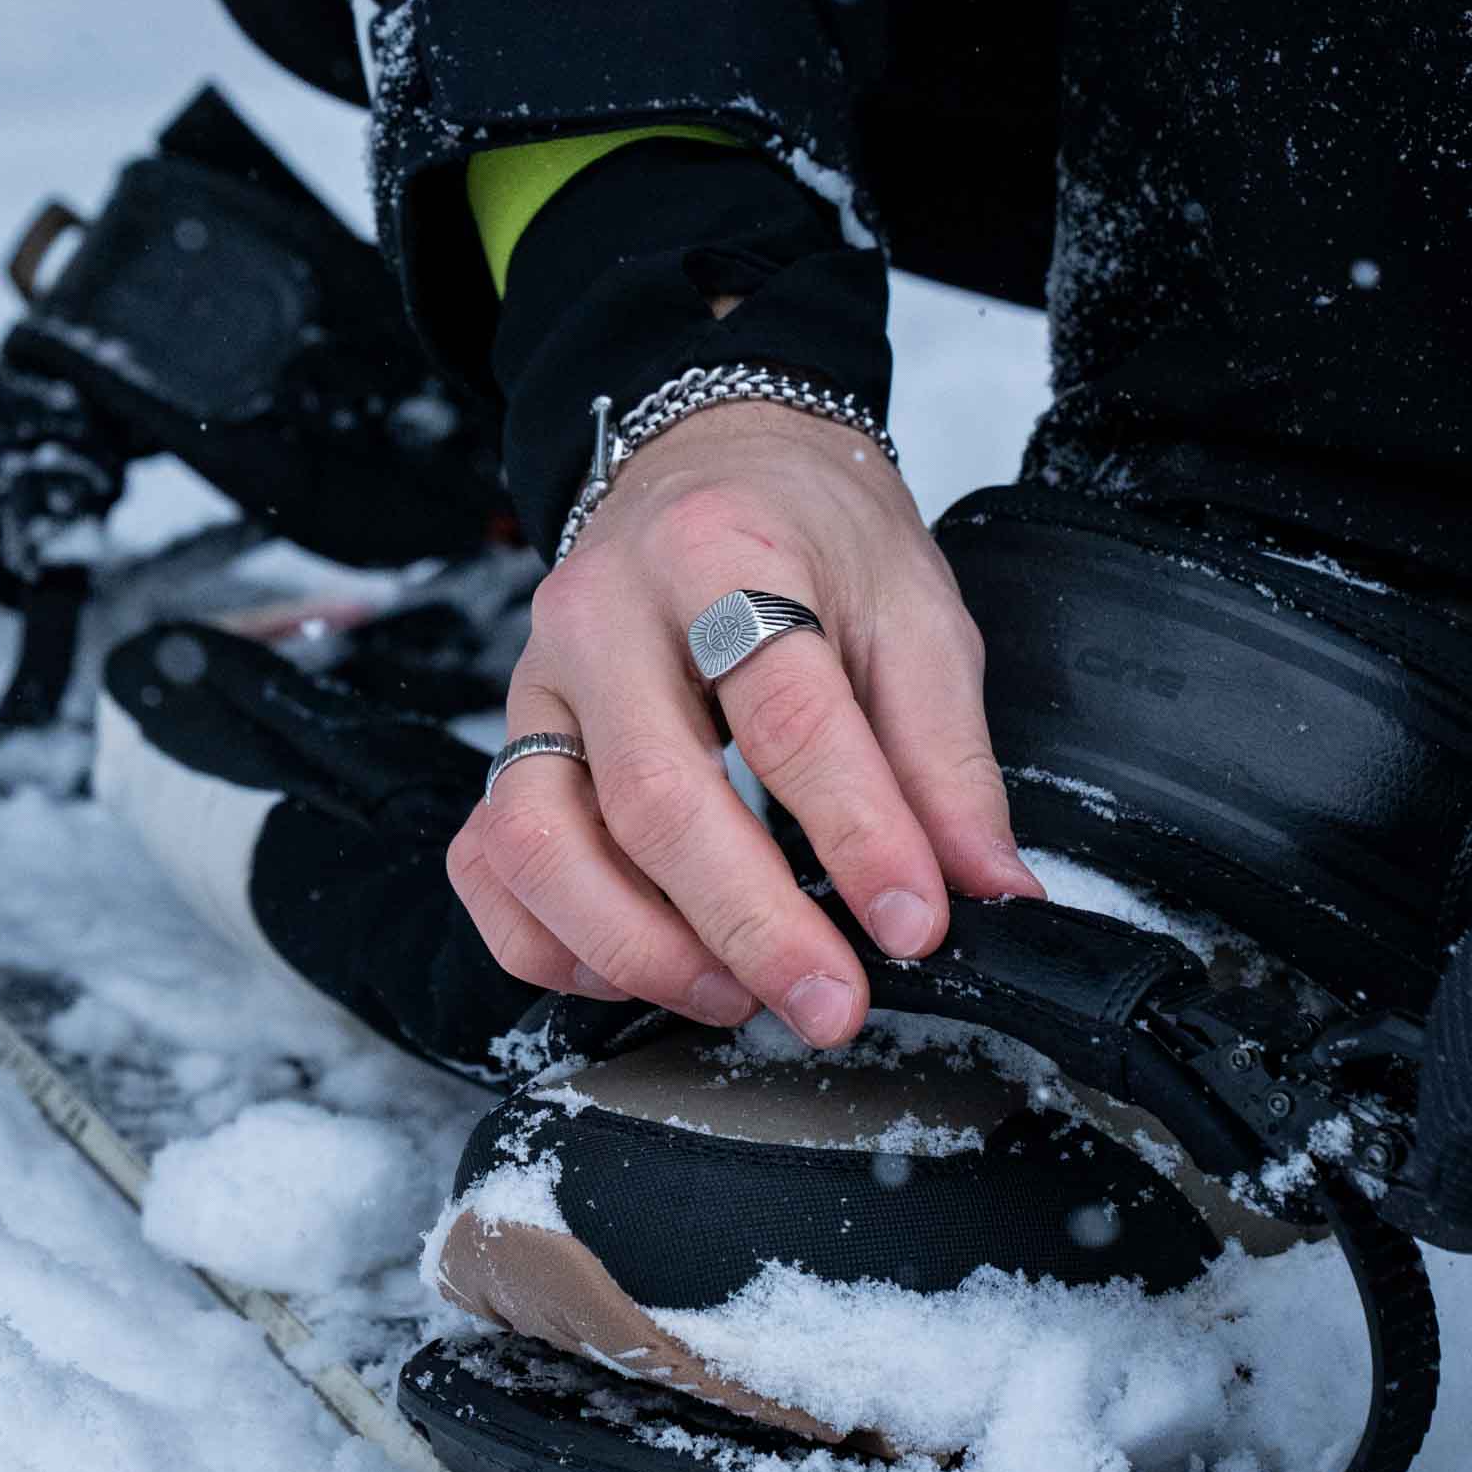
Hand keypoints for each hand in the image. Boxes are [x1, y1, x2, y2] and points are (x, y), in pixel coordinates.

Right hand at [447, 392, 1043, 1046]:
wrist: (709, 467)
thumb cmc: (811, 540)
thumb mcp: (914, 611)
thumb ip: (947, 754)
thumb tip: (985, 887)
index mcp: (722, 553)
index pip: (787, 712)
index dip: (858, 832)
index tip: (916, 924)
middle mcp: (604, 615)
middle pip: (653, 795)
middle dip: (749, 925)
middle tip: (830, 1003)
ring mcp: (538, 683)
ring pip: (540, 842)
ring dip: (639, 949)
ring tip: (735, 995)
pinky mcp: (510, 741)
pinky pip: (486, 864)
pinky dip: (549, 944)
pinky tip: (636, 968)